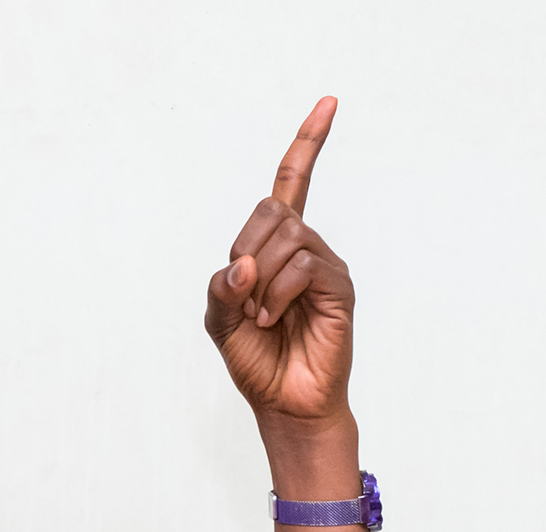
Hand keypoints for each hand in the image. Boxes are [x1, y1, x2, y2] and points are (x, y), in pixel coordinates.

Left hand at [205, 97, 354, 428]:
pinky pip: (305, 265)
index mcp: (274, 247)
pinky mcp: (340, 288)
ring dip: (259, 280)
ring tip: (261, 316)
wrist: (282, 402)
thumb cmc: (255, 358)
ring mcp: (325, 266)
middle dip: (246, 248)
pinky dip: (277, 292)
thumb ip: (221, 286)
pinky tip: (274, 319)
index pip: (292, 183)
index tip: (329, 102)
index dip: (308, 143)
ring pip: (287, 237)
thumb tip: (242, 264)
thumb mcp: (219, 319)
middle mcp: (305, 248)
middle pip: (274, 208)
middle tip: (243, 293)